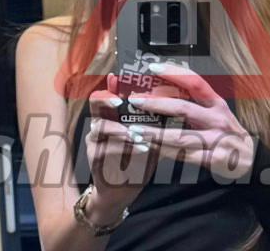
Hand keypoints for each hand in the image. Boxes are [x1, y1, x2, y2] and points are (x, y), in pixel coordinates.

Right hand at [84, 73, 157, 221]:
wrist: (121, 192)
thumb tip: (176, 104)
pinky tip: (142, 149)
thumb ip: (154, 122)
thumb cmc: (137, 159)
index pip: (109, 91)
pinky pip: (106, 148)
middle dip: (107, 99)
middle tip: (120, 102)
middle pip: (95, 102)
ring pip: (101, 126)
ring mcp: (94, 140)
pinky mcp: (94, 157)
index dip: (112, 84)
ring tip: (139, 135)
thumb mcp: (148, 137)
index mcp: (112, 114)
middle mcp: (99, 122)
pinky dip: (125, 148)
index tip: (117, 77)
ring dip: (122, 129)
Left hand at [116, 63, 254, 180]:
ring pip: (179, 136)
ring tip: (134, 130)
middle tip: (135, 101)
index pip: (195, 82)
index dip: (174, 73)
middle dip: (157, 104)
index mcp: (217, 103)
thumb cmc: (227, 132)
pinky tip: (148, 148)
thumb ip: (196, 102)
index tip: (152, 67)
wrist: (251, 162)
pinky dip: (164, 151)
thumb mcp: (217, 111)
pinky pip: (183, 155)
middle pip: (183, 109)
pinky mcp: (212, 160)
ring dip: (154, 133)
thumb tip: (164, 88)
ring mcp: (216, 141)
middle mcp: (218, 119)